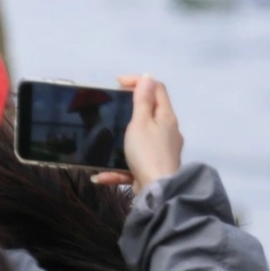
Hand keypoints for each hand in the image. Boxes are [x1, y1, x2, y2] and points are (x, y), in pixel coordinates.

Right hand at [92, 74, 183, 191]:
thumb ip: (143, 101)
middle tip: (111, 109)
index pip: (157, 89)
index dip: (139, 81)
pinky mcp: (152, 170)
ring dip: (121, 141)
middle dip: (129, 109)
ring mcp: (161, 152)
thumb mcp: (141, 122)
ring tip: (104, 141)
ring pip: (139, 140)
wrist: (157, 193)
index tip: (117, 83)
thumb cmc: (147, 152)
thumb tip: (148, 77)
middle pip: (150, 113)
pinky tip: (101, 175)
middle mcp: (168, 133)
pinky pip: (133, 165)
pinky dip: (118, 169)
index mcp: (166, 118)